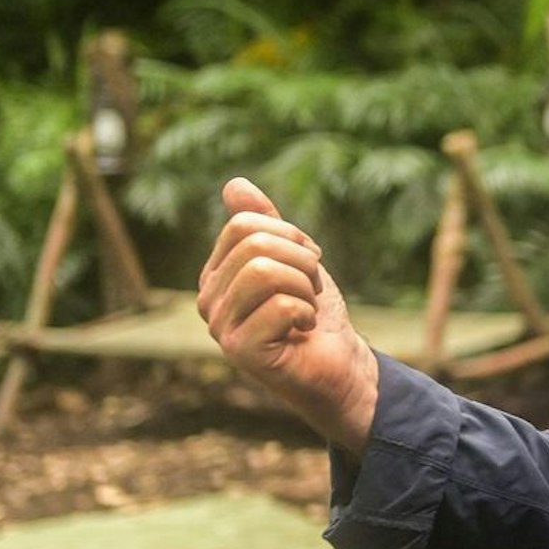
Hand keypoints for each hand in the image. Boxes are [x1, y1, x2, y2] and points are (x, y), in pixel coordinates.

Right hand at [197, 178, 379, 451]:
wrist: (340, 365)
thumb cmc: (316, 315)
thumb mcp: (295, 259)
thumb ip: (265, 223)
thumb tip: (234, 183)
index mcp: (216, 274)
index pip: (243, 224)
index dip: (291, 236)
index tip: (308, 264)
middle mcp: (208, 299)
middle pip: (255, 244)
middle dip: (302, 261)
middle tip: (312, 291)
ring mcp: (220, 326)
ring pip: (265, 271)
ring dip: (305, 287)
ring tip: (307, 310)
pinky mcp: (240, 350)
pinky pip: (281, 305)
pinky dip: (307, 313)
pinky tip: (303, 332)